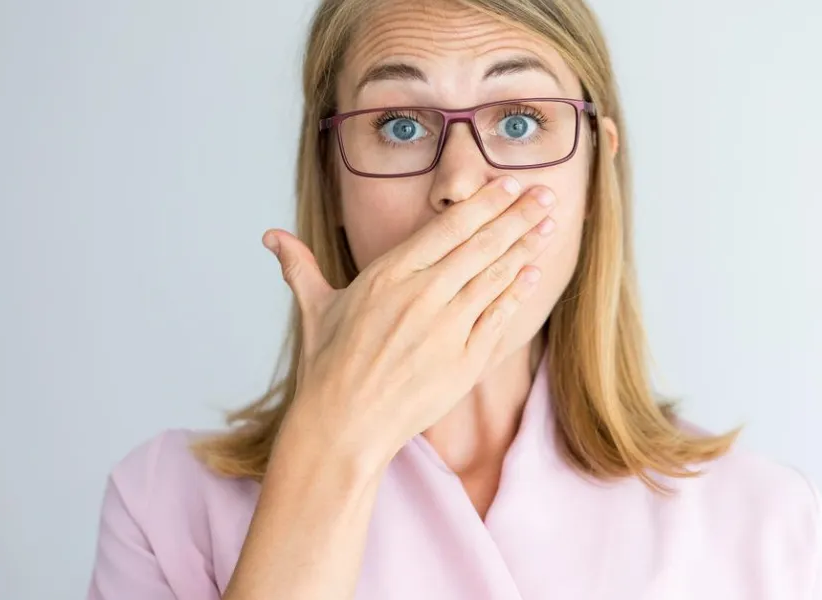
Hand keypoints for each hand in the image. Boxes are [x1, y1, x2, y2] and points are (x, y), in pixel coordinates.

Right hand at [262, 176, 556, 464]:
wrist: (343, 426)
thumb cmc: (328, 367)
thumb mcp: (315, 309)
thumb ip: (301, 266)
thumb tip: (271, 237)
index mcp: (388, 275)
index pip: (447, 228)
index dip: (484, 204)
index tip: (508, 185)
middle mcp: (422, 296)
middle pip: (481, 245)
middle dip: (518, 216)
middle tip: (545, 193)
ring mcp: (446, 328)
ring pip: (496, 276)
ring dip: (527, 247)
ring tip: (551, 224)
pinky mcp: (464, 360)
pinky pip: (497, 317)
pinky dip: (518, 292)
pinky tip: (535, 273)